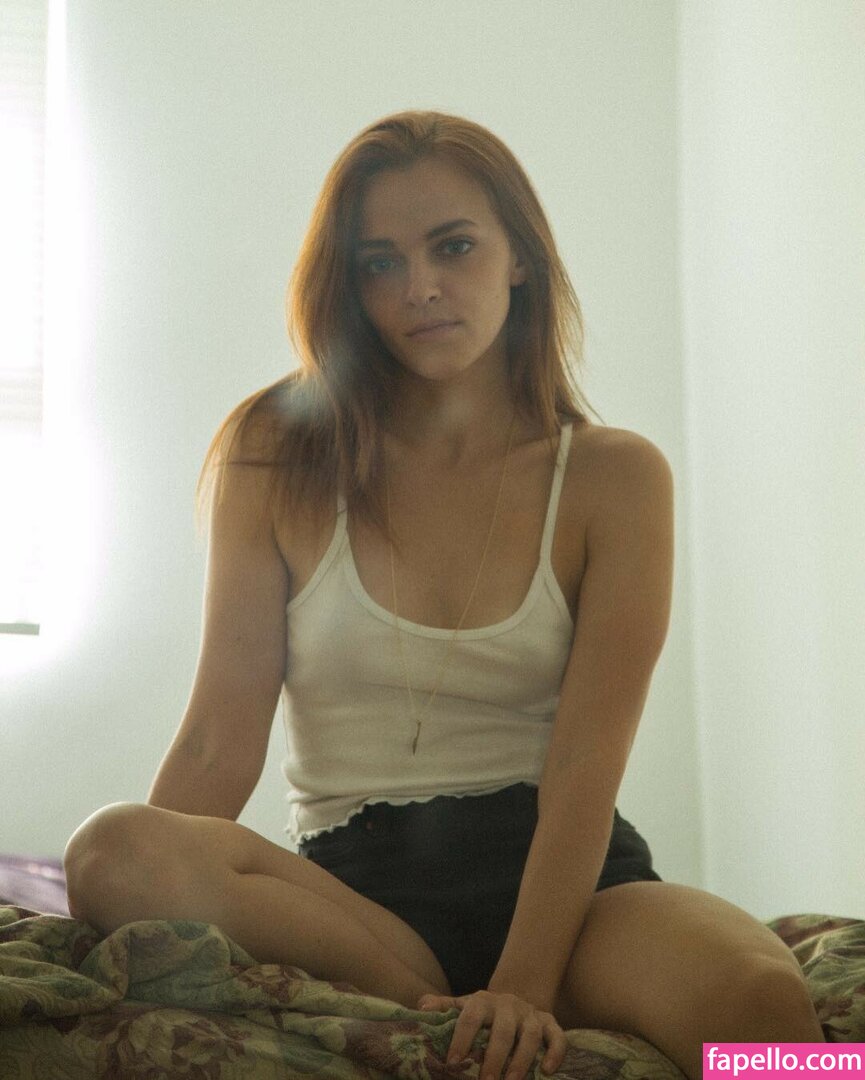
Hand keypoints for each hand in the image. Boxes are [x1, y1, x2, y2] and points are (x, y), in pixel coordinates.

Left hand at [418, 990, 566, 1079]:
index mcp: (482, 1001)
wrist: (514, 998)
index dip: (461, 1038)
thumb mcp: (463, 1006)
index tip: (453, 1062)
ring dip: (522, 1061)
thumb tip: (421, 1007)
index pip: (470, 1016)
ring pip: (531, 1035)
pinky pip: (557, 1035)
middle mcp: (508, 1004)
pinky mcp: (550, 1022)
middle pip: (503, 1030)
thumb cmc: (483, 1012)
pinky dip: (555, 1052)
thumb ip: (443, 1007)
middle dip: (494, 1058)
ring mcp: (531, 1013)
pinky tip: (546, 1071)